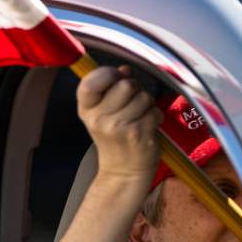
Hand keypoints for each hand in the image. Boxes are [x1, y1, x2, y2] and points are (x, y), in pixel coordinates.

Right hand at [77, 66, 161, 195]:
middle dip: (134, 90)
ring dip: (147, 104)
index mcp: (86, 109)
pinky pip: (155, 111)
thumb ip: (112, 86)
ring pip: (144, 96)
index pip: (90, 81)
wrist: (123, 171)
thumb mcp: (102, 112)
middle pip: (126, 84)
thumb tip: (125, 70)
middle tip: (131, 104)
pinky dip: (155, 117)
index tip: (115, 79)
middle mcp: (99, 118)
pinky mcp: (139, 134)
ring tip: (139, 117)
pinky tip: (146, 127)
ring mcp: (119, 127)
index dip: (108, 74)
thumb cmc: (115, 137)